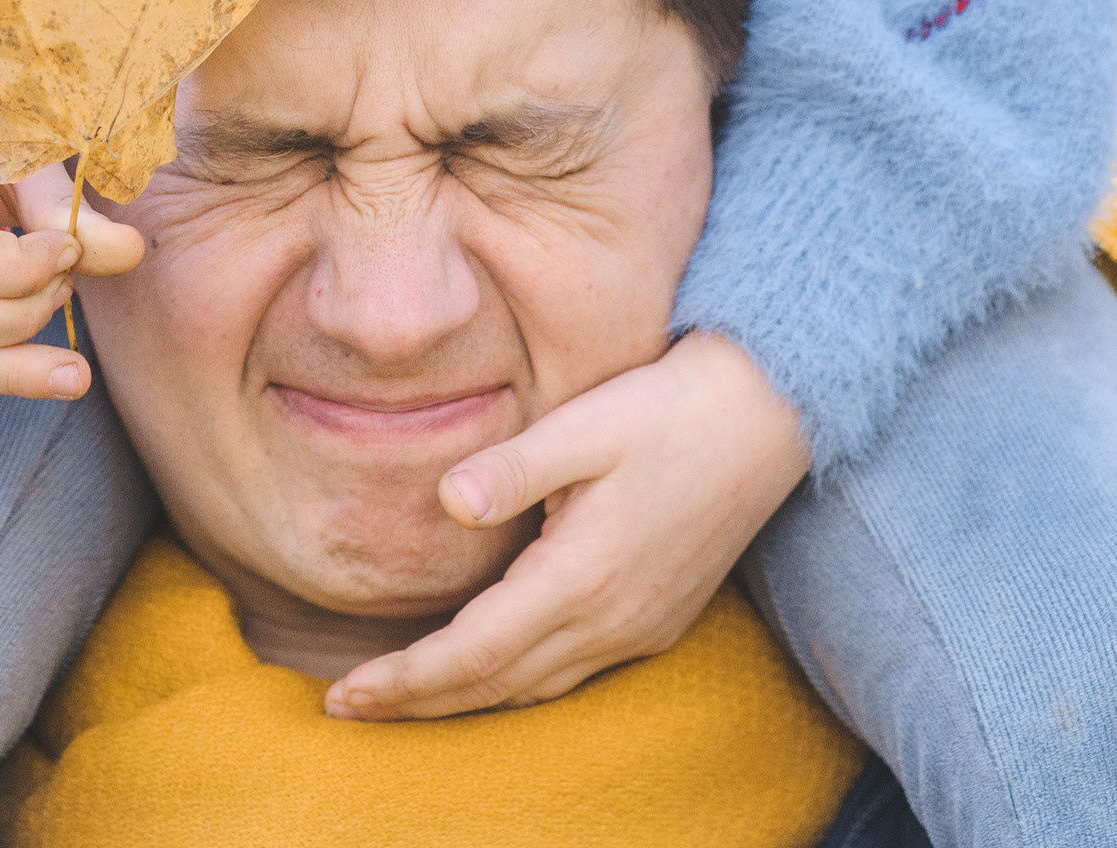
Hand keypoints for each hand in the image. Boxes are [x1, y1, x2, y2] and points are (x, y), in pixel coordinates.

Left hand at [323, 331, 807, 718]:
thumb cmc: (667, 408)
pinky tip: (483, 671)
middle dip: (418, 703)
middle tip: (348, 709)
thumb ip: (512, 467)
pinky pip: (571, 674)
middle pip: (496, 686)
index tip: (347, 695)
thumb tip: (446, 501)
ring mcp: (639, 626)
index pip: (474, 653)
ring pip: (534, 687)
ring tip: (400, 698)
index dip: (406, 680)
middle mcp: (613, 619)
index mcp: (584, 575)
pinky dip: (515, 683)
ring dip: (464, 700)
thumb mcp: (585, 423)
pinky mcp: (656, 620)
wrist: (769, 416)